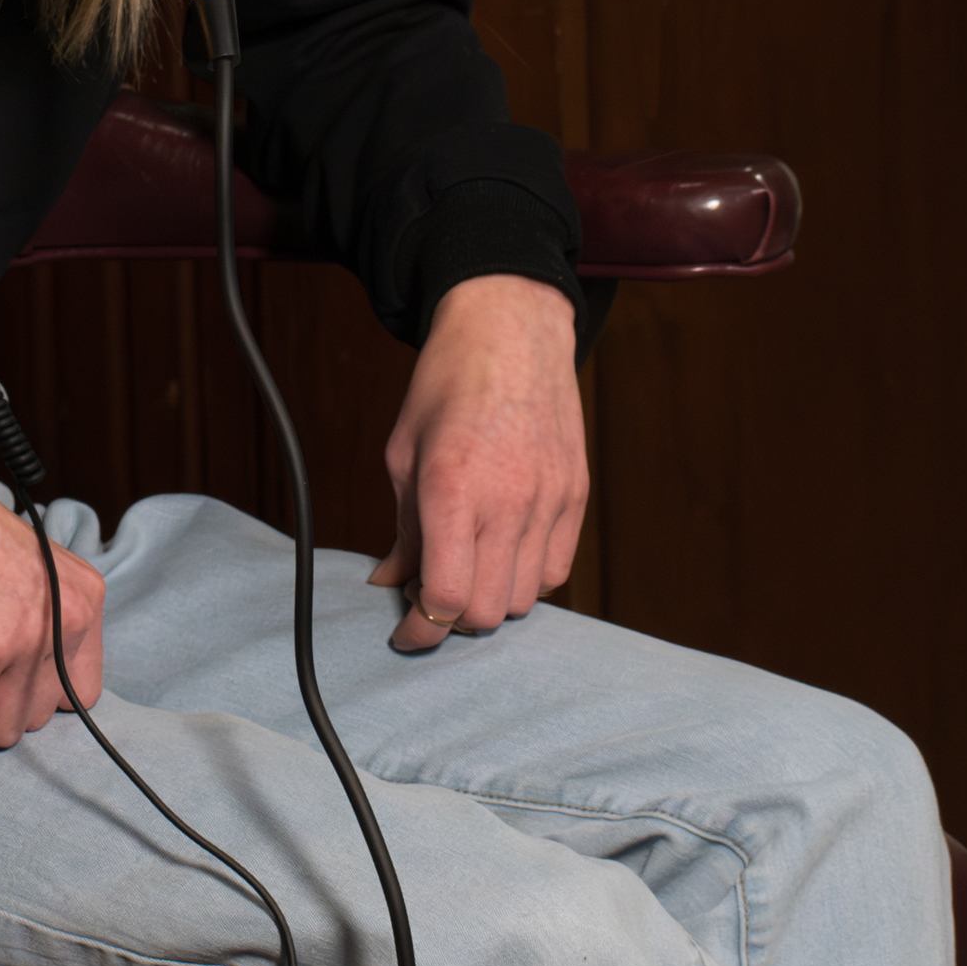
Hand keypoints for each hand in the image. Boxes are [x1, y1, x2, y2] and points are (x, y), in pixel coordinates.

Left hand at [369, 272, 584, 651]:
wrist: (511, 329)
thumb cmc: (447, 384)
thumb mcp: (403, 453)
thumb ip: (402, 528)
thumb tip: (390, 584)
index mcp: (452, 488)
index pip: (445, 597)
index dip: (420, 632)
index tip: (405, 636)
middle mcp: (508, 501)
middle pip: (488, 611)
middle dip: (452, 619)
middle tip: (429, 595)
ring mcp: (549, 500)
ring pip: (526, 599)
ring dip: (492, 599)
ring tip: (467, 567)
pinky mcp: (576, 496)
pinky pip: (555, 570)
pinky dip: (527, 578)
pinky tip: (502, 552)